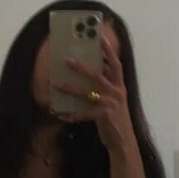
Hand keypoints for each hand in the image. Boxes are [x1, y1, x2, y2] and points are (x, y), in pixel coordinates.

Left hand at [50, 34, 133, 150]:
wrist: (123, 141)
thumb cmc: (115, 117)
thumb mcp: (114, 98)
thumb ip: (106, 84)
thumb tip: (92, 69)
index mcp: (119, 85)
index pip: (115, 64)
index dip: (108, 50)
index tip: (100, 37)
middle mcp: (116, 92)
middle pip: (98, 75)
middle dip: (82, 67)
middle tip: (66, 60)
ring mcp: (111, 104)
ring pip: (87, 93)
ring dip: (69, 89)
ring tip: (55, 85)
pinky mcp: (104, 116)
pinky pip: (84, 114)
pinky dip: (72, 114)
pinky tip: (61, 115)